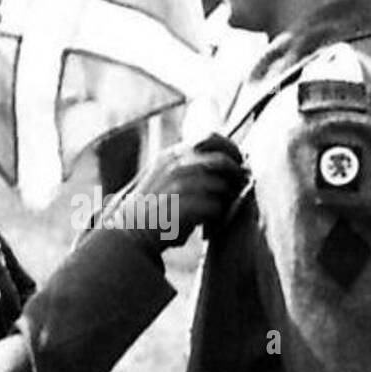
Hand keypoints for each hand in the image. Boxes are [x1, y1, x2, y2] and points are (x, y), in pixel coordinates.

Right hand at [116, 134, 246, 249]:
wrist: (130, 233)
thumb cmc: (153, 209)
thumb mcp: (165, 177)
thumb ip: (189, 168)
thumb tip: (223, 165)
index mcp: (172, 154)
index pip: (210, 138)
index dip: (229, 150)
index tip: (238, 163)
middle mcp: (175, 164)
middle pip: (221, 161)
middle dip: (235, 174)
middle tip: (240, 186)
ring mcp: (178, 183)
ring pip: (220, 186)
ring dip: (225, 199)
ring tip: (221, 210)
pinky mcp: (182, 205)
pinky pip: (214, 207)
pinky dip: (216, 216)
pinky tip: (209, 224)